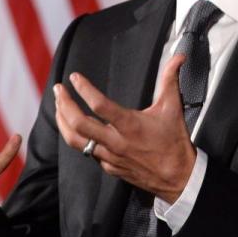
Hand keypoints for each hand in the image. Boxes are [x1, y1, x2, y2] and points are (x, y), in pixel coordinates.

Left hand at [54, 54, 195, 203]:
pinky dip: (78, 138)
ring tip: (59, 107)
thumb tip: (178, 58)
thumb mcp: (173, 108)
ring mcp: (110, 157)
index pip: (99, 105)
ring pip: (76, 141)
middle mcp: (116, 142)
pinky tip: (75, 129)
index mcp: (130, 125)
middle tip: (58, 90)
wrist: (178, 178)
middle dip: (64, 104)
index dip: (84, 89)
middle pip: (79, 124)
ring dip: (63, 122)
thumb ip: (171, 79)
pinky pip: (88, 153)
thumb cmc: (175, 144)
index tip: (75, 78)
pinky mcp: (109, 167)